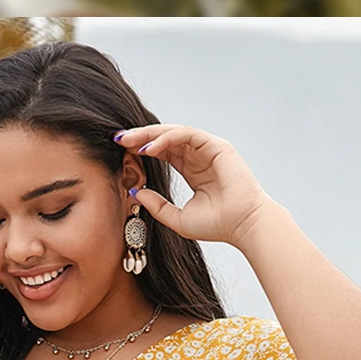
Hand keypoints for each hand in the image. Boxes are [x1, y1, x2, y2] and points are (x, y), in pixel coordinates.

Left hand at [115, 124, 273, 247]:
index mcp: (191, 170)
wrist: (243, 226)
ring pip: (174, 133)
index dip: (141, 150)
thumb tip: (134, 191)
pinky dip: (167, 138)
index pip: (162, 152)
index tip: (119, 152)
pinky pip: (187, 134)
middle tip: (118, 139)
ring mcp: (209, 149)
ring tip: (129, 141)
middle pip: (165, 139)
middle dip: (141, 137)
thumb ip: (157, 206)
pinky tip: (150, 148)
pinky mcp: (217, 146)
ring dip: (150, 134)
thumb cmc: (217, 225)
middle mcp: (199, 156)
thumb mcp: (177, 219)